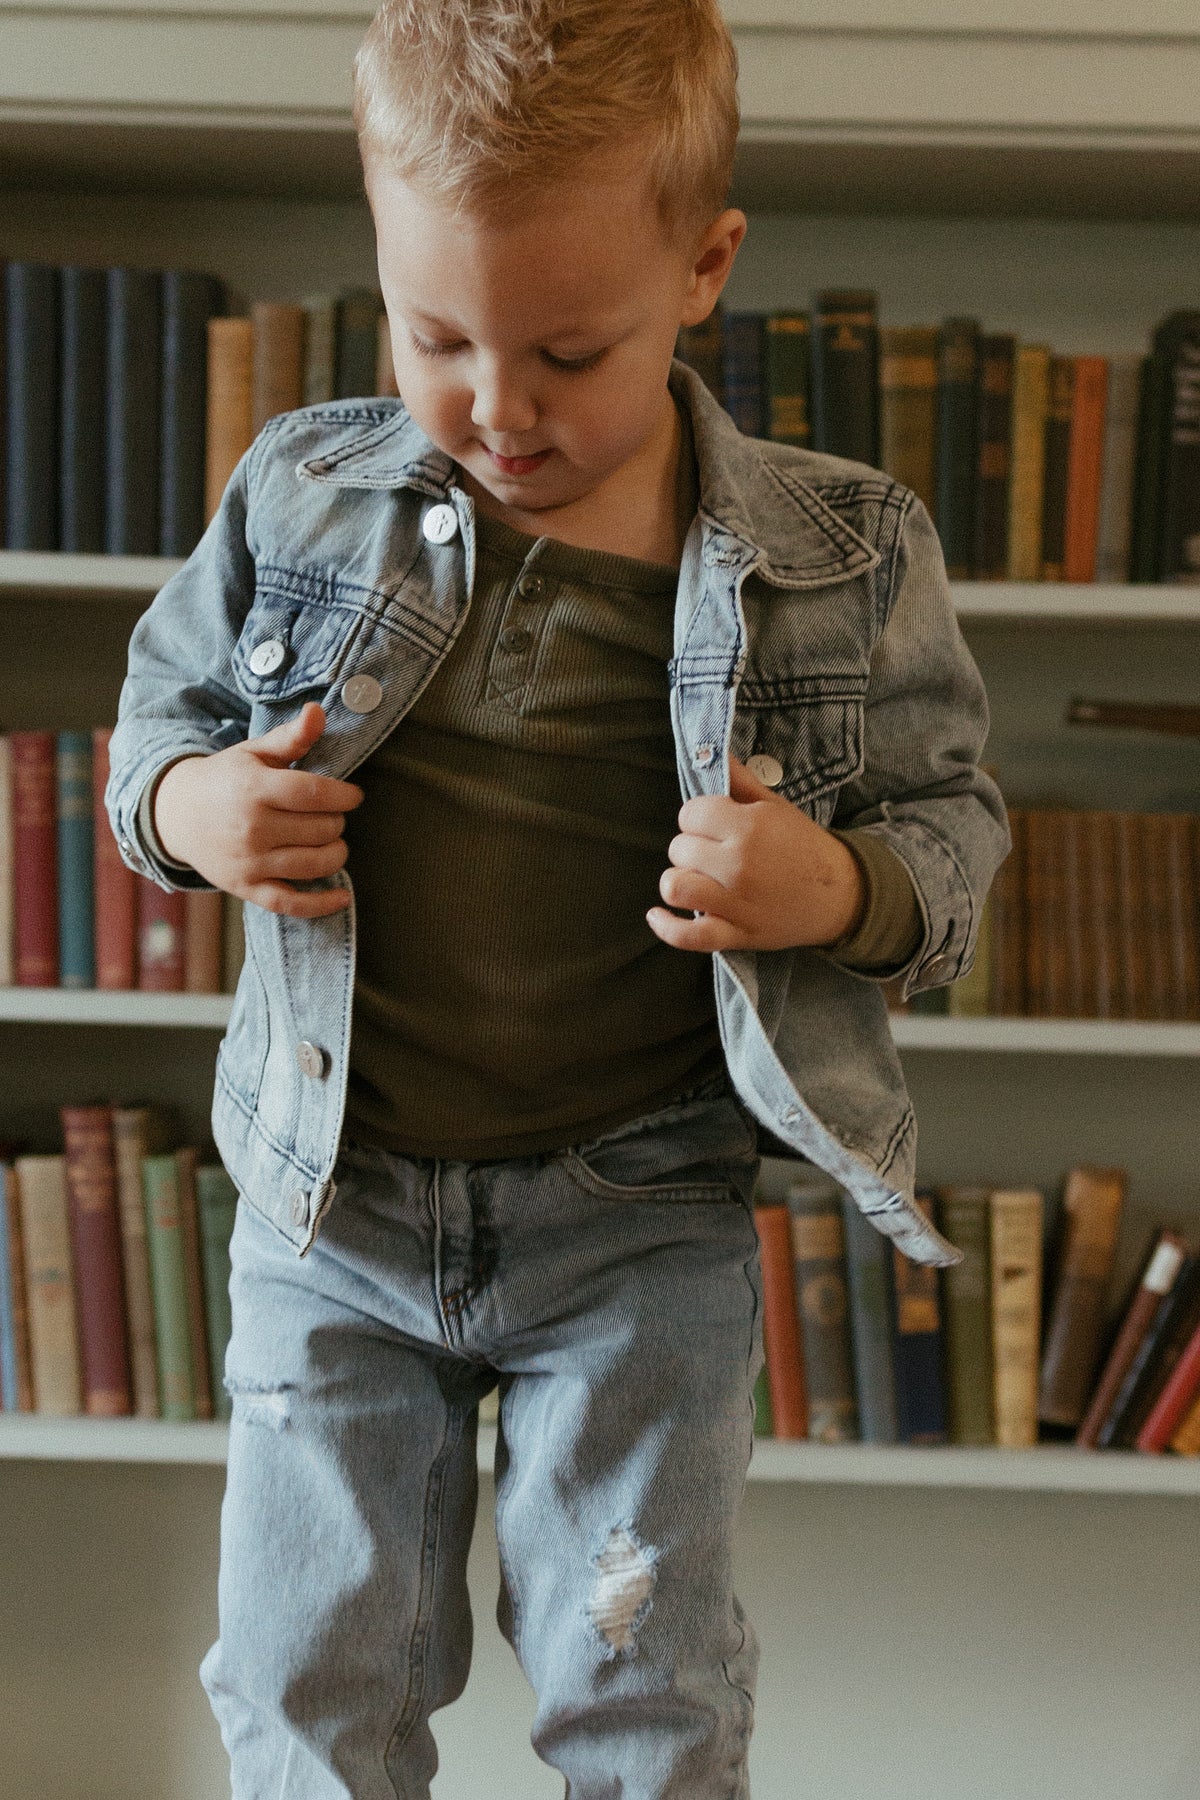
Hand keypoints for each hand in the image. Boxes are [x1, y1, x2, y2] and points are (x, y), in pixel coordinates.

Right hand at [152, 702, 364, 917]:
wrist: (177, 814)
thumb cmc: (225, 779)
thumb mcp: (254, 752)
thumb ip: (291, 737)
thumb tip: (319, 711)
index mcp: (254, 788)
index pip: (316, 794)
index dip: (345, 796)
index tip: (353, 796)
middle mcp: (251, 827)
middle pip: (321, 829)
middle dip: (336, 821)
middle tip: (328, 815)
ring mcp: (249, 862)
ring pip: (315, 863)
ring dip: (335, 851)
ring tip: (331, 840)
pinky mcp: (246, 888)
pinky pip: (291, 903)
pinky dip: (321, 904)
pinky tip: (343, 897)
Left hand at [646, 754, 865, 952]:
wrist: (842, 895)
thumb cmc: (805, 846)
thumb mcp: (776, 807)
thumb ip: (741, 781)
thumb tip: (714, 752)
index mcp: (749, 827)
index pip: (690, 814)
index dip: (697, 818)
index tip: (712, 826)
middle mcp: (738, 864)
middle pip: (679, 849)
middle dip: (690, 848)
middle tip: (712, 853)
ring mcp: (736, 903)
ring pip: (675, 886)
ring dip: (678, 881)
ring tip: (695, 878)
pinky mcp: (737, 934)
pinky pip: (688, 936)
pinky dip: (666, 926)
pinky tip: (656, 914)